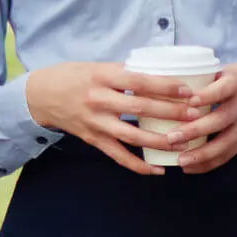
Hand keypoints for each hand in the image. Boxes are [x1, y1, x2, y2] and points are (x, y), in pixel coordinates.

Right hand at [23, 62, 206, 175]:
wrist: (40, 95)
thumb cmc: (74, 76)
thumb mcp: (98, 66)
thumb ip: (125, 72)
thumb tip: (161, 74)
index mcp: (103, 76)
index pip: (139, 81)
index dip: (165, 86)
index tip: (188, 91)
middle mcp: (99, 99)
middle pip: (141, 108)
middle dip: (171, 113)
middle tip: (196, 116)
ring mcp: (95, 122)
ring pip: (132, 136)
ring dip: (160, 142)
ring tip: (184, 143)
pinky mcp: (92, 139)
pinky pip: (118, 156)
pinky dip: (138, 165)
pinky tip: (158, 169)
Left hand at [162, 63, 236, 173]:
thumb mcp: (227, 70)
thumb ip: (204, 80)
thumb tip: (167, 87)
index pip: (224, 89)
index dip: (208, 95)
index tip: (190, 101)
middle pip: (221, 120)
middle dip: (195, 131)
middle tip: (171, 138)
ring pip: (225, 143)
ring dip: (201, 154)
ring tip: (180, 161)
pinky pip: (228, 154)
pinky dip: (208, 163)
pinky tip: (190, 167)